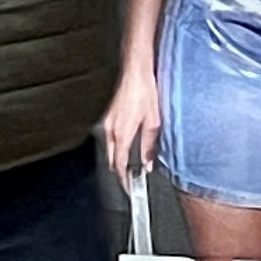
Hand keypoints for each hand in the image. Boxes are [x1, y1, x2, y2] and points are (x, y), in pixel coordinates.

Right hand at [103, 65, 162, 182]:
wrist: (135, 72)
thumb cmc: (144, 92)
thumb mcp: (154, 122)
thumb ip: (149, 145)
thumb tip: (148, 163)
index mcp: (122, 134)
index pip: (119, 165)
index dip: (124, 179)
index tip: (129, 188)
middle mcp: (110, 130)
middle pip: (111, 160)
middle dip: (119, 173)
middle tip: (130, 181)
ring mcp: (107, 123)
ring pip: (109, 150)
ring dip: (117, 160)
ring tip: (129, 168)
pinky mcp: (108, 117)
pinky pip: (109, 139)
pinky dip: (117, 148)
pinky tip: (126, 148)